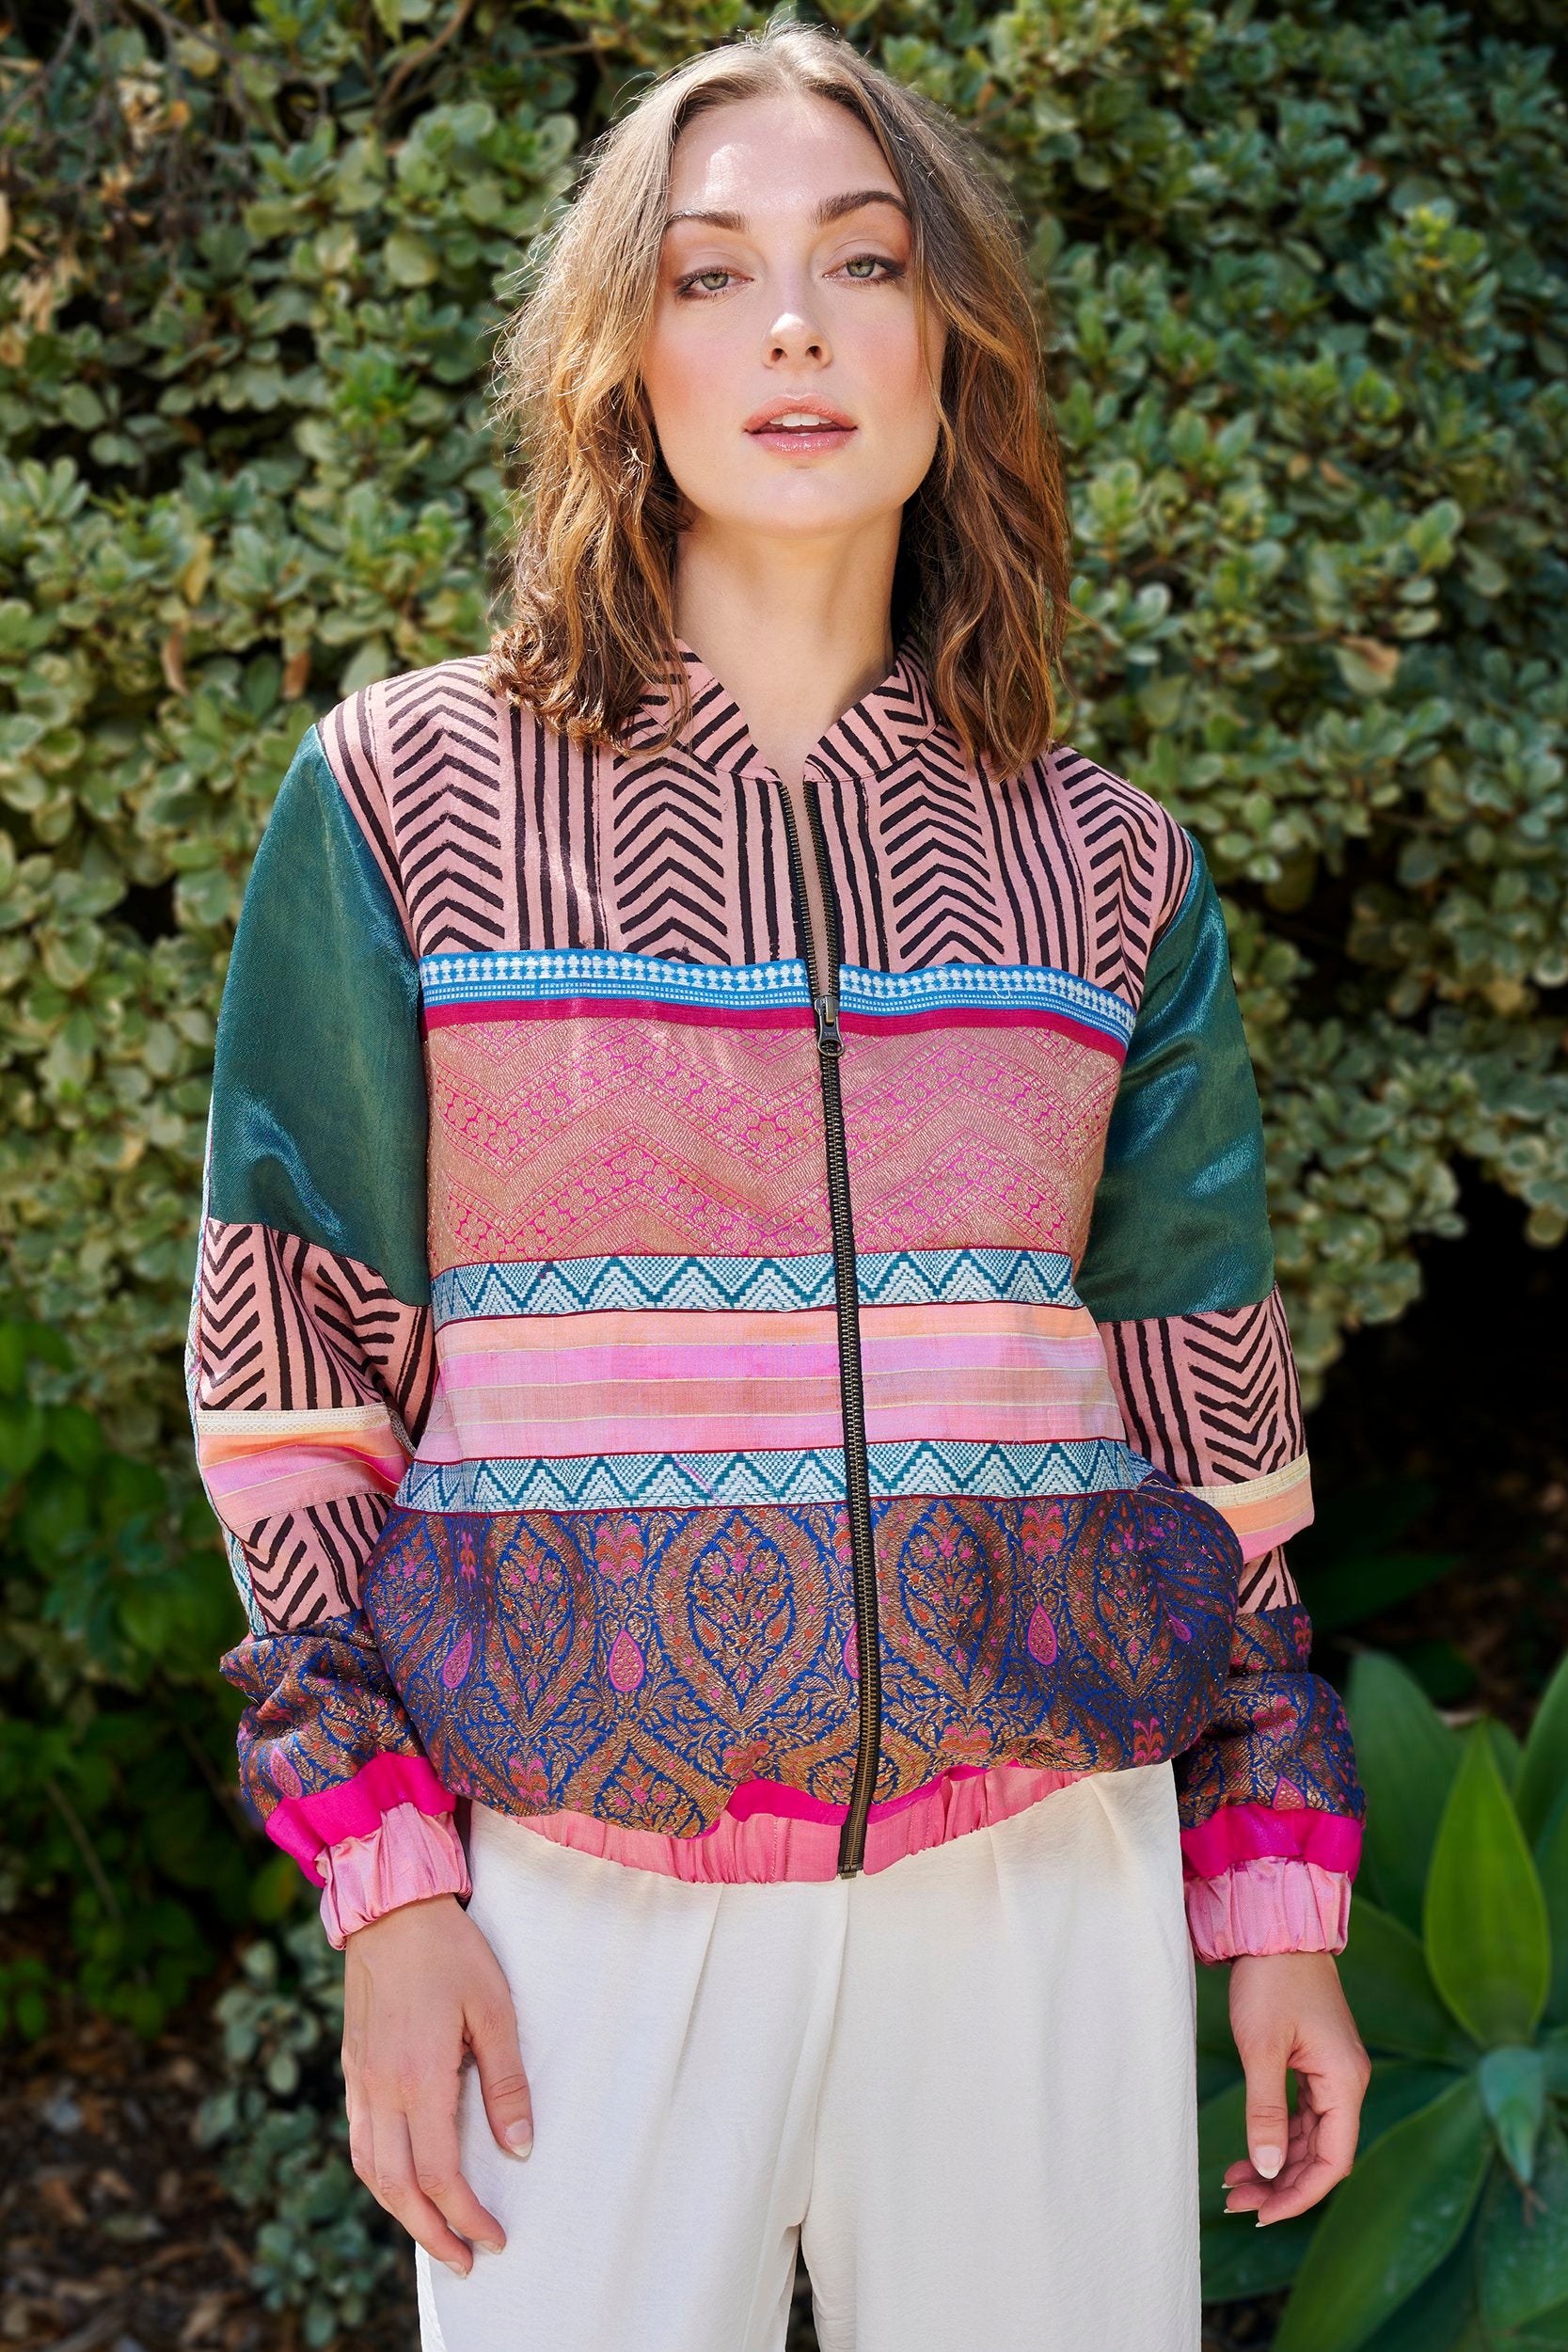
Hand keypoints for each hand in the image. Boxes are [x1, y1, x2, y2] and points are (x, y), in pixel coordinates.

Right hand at [341, 1892, 535, 2276]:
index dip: (465, 2215)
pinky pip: (359, 2139)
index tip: (494, 2238)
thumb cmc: (451, 1953)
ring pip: (370, 2169)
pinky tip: (402, 2180)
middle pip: (397, 2187)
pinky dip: (379, 2175)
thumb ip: (506, 2083)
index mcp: (418, 2078)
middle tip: (466, 2259)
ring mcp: (360, 2080)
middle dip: (432, 2232)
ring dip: (401, 2211)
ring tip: (436, 2232)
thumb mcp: (494, 2010)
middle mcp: (380, 2089)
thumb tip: (520, 2149)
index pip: (438, 2174)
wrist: (391, 1909)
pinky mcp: (352, 2067)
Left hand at [1222, 1950, 1370, 2225]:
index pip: (1333, 2161)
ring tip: (1235, 2185)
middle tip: (1237, 2204)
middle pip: (1322, 2154)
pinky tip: (1250, 2153)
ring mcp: (1332, 2072)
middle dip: (1283, 2184)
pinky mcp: (1316, 2062)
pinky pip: (1303, 2115)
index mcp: (1344, 2082)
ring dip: (1278, 2164)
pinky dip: (1279, 2137)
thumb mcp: (1261, 2049)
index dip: (1301, 2195)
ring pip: (1311, 2138)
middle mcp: (1346, 2082)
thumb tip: (1269, 2171)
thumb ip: (1266, 2113)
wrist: (1276, 1929)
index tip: (1263, 2214)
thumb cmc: (1270, 1981)